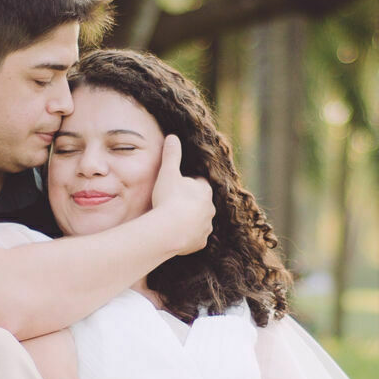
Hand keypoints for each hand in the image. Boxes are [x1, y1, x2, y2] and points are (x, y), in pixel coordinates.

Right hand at [149, 134, 213, 254]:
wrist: (168, 230)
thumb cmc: (169, 198)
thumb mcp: (168, 172)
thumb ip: (172, 154)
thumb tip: (173, 136)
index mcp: (205, 191)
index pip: (199, 183)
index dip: (188, 183)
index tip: (176, 185)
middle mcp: (210, 209)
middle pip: (200, 203)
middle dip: (190, 202)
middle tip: (173, 202)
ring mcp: (206, 227)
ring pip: (199, 221)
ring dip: (190, 219)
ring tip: (174, 219)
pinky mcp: (199, 243)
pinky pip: (195, 238)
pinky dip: (188, 236)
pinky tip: (176, 234)